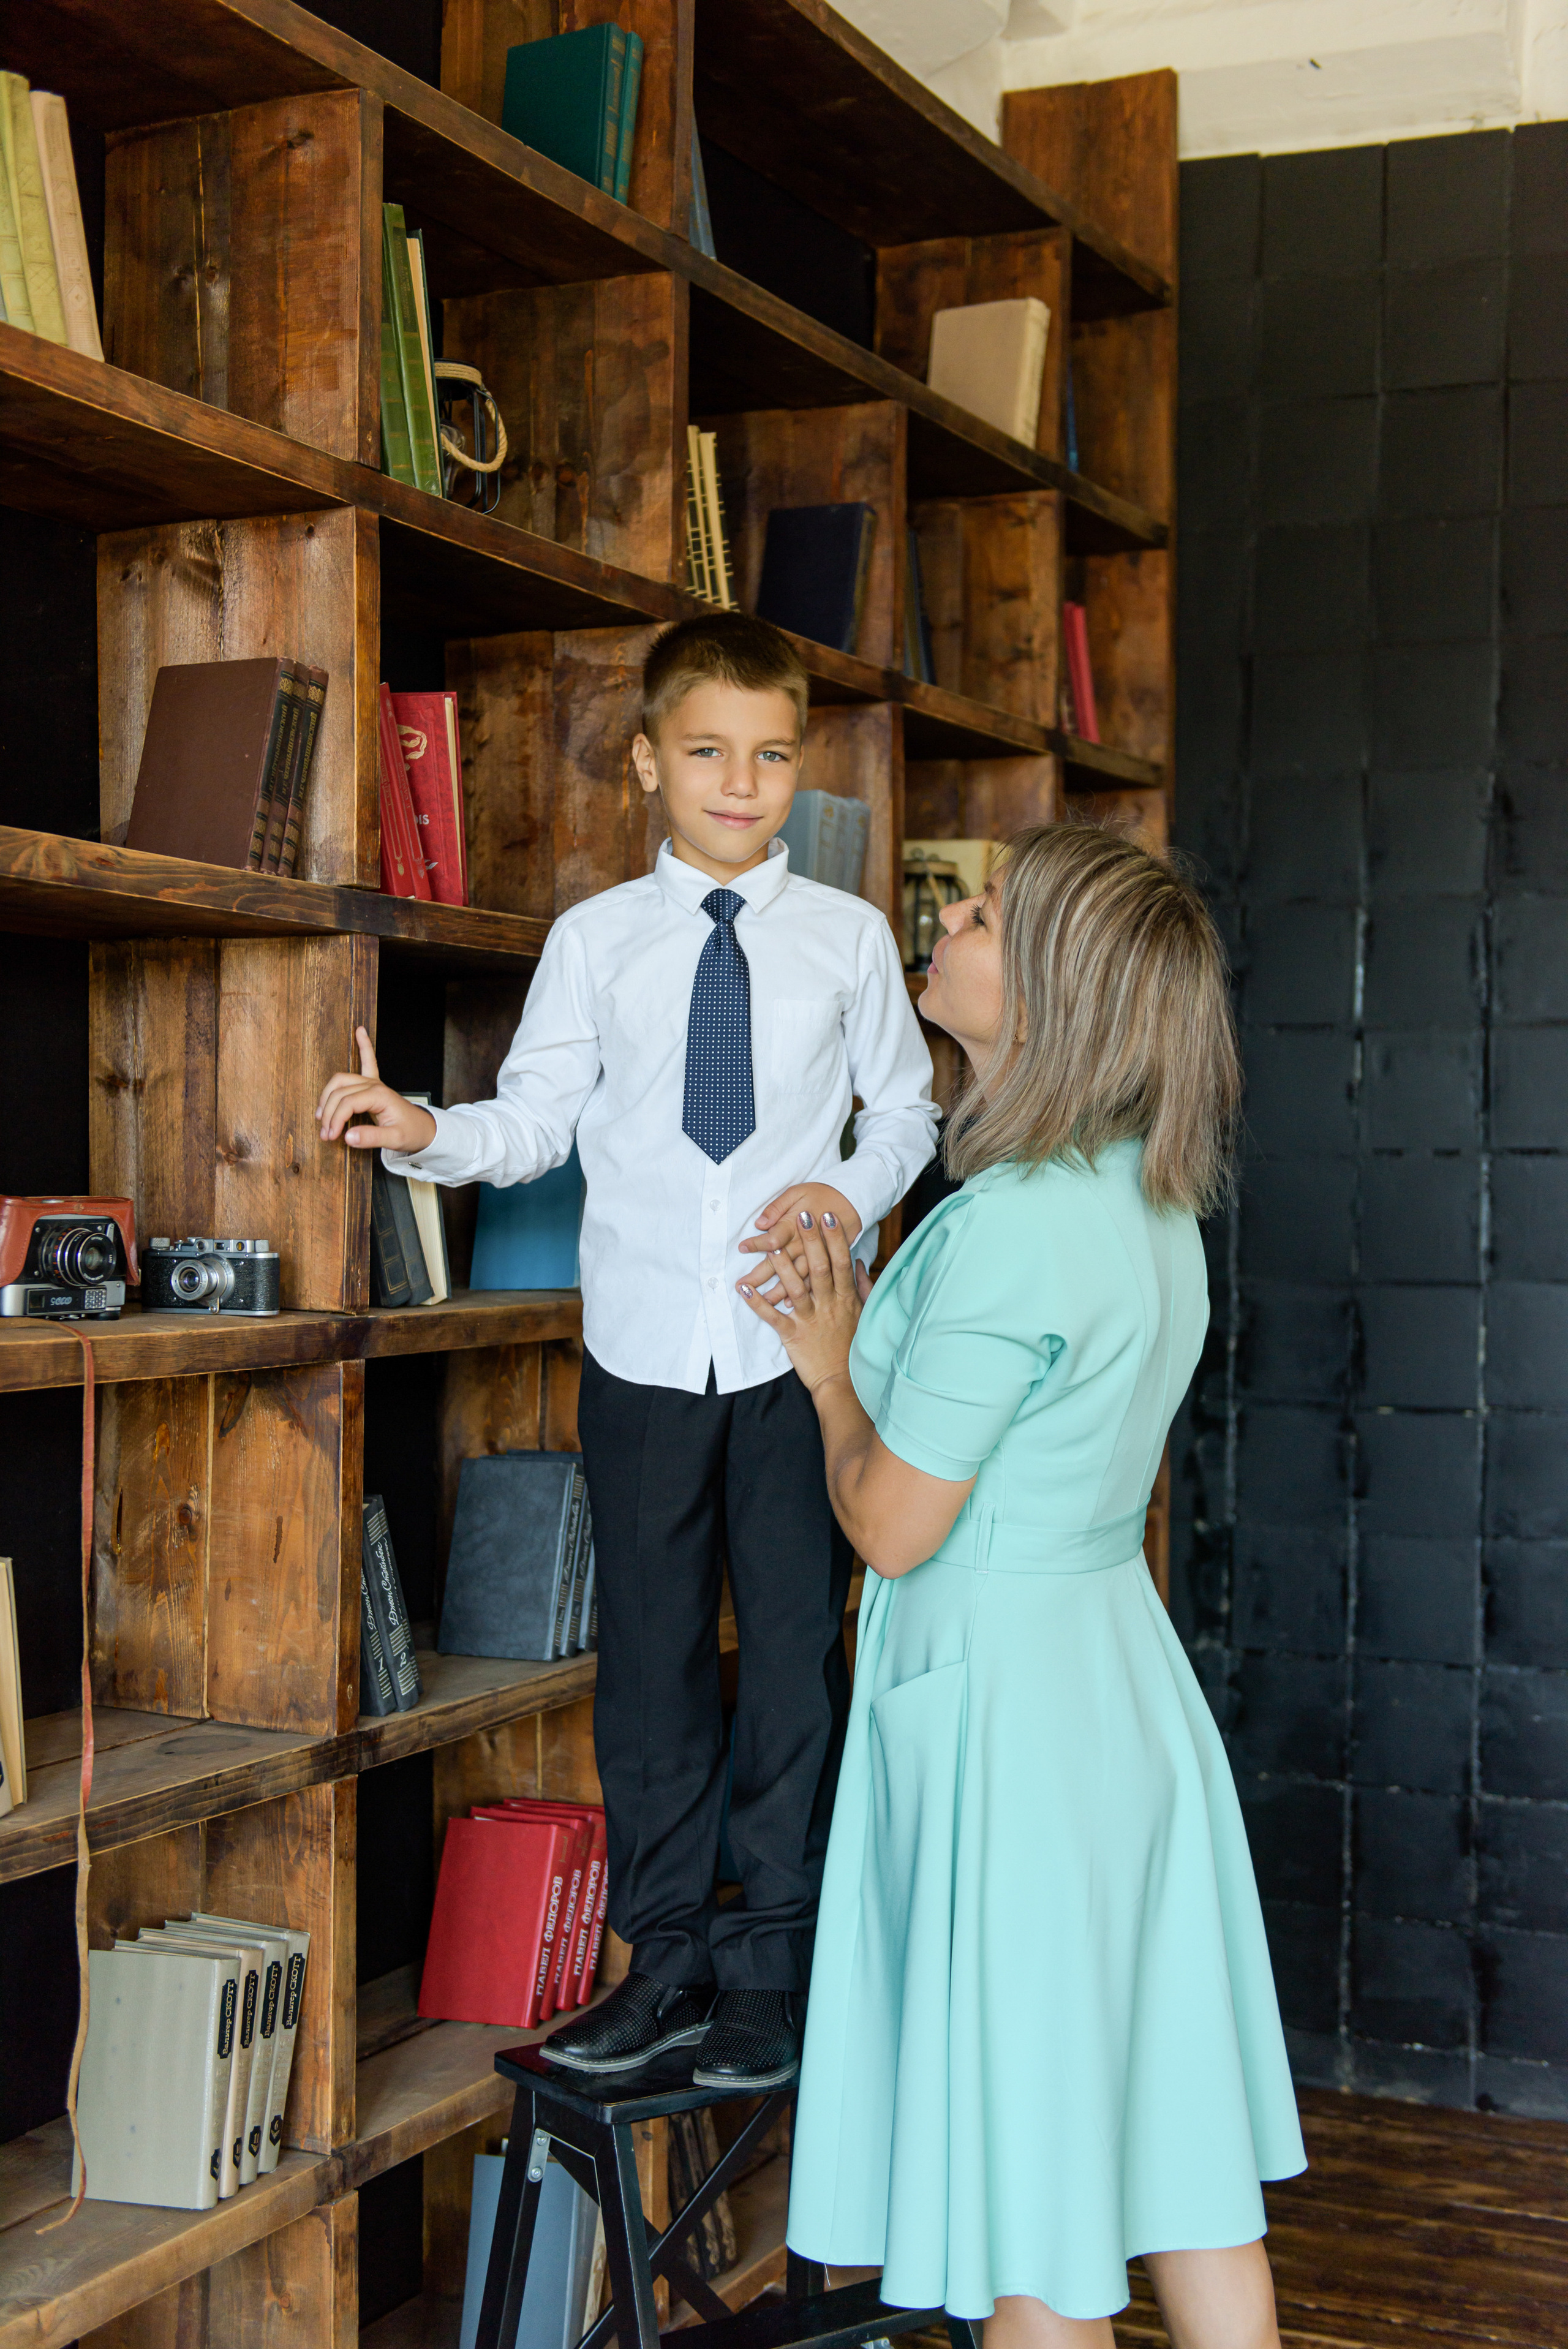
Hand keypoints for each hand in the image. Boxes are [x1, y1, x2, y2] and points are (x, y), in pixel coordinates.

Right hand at [316, 1027, 437, 1152]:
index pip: (347, 1103)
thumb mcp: (394, 1139)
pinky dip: (363, 1046)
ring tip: (322, 1116)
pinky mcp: (373, 1084)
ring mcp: (373, 1082)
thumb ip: (371, 1138)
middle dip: (328, 1114)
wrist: (424, 1129)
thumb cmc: (411, 1133)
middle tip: (326, 1134)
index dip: (335, 1120)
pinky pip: (368, 1060)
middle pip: (339, 1092)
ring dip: (327, 1096)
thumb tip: (347, 1137)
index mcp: (379, 1096)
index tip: (331, 1136)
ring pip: (340, 1081)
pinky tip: (360, 1031)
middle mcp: (374, 1085)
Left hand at [736, 1206, 870, 1393]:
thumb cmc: (852, 1346)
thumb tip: (858, 1262)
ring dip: (782, 1266)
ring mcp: (809, 1319)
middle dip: (810, 1241)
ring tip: (771, 1245)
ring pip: (795, 1289)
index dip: (835, 1238)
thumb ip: (862, 1286)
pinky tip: (744, 1287)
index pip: (841, 1262)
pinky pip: (773, 1317)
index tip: (828, 1216)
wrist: (842, 1382)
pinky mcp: (792, 1335)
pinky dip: (757, 1302)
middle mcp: (828, 1305)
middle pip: (819, 1268)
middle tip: (802, 1216)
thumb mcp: (864, 1313)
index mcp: (845, 1298)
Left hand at [738, 1184, 861, 1293]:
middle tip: (740, 1284)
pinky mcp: (826, 1263)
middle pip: (779, 1263)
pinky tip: (787, 1304)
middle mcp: (803, 1245)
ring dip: (777, 1289)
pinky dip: (801, 1293)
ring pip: (795, 1277)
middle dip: (759, 1274)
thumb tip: (760, 1223)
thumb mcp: (797, 1192)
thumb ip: (777, 1207)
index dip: (756, 1244)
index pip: (773, 1239)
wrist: (852, 1202)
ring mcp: (815, 1257)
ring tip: (761, 1299)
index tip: (742, 1248)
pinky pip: (812, 1282)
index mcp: (795, 1226)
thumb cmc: (822, 1195)